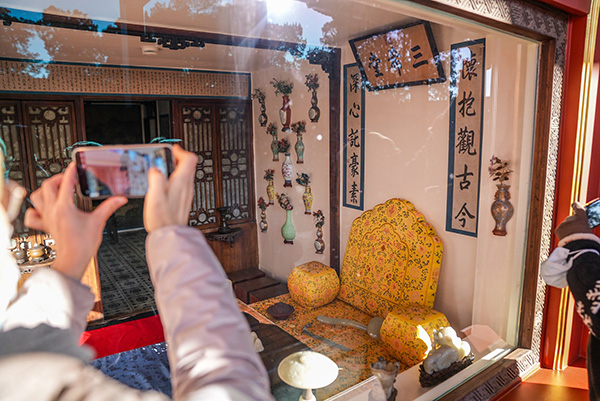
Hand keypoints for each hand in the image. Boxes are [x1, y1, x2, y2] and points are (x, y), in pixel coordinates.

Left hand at [24, 163, 127, 279]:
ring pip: (36, 197)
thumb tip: (120, 199)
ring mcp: (47, 218)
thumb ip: (109, 207)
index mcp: (64, 208)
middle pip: (47, 186)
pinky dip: (35, 209)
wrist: (73, 260)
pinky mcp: (45, 225)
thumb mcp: (98, 222)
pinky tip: (43, 207)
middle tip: (67, 178)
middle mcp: (52, 211)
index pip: (66, 183)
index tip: (74, 166)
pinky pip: (32, 215)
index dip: (71, 172)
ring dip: (44, 190)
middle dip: (57, 178)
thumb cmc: (82, 245)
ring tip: (55, 188)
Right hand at [144, 145, 196, 232]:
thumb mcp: (155, 196)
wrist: (170, 235)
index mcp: (181, 182)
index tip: (172, 149)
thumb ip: (155, 179)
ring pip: (186, 174)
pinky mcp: (183, 200)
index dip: (181, 150)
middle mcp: (187, 187)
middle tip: (165, 157)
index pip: (190, 158)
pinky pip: (183, 184)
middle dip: (177, 158)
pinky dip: (175, 179)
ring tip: (163, 169)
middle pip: (189, 165)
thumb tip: (155, 168)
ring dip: (176, 168)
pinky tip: (164, 185)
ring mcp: (187, 194)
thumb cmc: (162, 219)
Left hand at [555, 202, 591, 239]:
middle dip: (571, 224)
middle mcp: (571, 218)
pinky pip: (560, 231)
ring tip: (572, 236)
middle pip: (570, 219)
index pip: (578, 207)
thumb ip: (581, 224)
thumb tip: (578, 226)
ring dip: (567, 230)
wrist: (578, 244)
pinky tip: (567, 238)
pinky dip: (562, 234)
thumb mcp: (587, 228)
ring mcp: (563, 223)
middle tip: (575, 231)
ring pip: (564, 226)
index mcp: (581, 216)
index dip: (576, 205)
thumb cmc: (585, 237)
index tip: (574, 204)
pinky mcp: (558, 229)